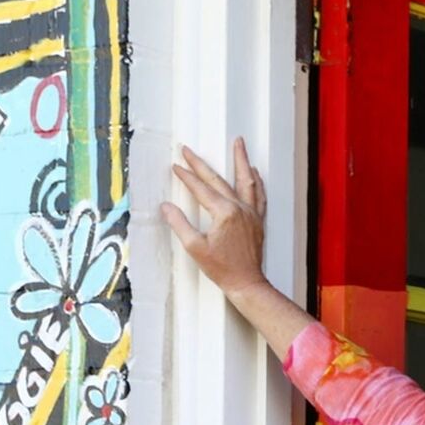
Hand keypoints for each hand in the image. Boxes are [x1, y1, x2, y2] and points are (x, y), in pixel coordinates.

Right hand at [160, 138, 270, 298]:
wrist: (246, 282)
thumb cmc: (221, 268)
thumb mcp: (195, 247)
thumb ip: (179, 224)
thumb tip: (166, 207)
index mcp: (224, 213)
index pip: (201, 189)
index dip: (186, 176)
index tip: (176, 166)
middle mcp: (240, 208)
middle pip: (218, 180)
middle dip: (201, 164)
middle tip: (189, 149)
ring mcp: (251, 213)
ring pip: (246, 180)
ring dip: (241, 160)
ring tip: (239, 142)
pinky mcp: (258, 220)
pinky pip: (259, 194)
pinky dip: (256, 181)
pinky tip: (255, 172)